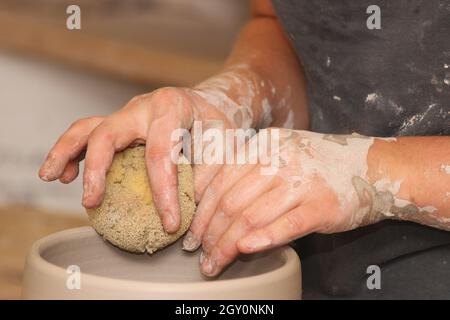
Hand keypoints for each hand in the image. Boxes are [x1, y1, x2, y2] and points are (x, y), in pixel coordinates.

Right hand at [38, 79, 259, 232]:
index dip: (163, 192)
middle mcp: (143, 106)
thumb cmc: (217, 124)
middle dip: (96, 169)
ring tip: (51, 177)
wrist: (210, 103)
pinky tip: (66, 176)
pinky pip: (90, 135)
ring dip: (65, 152)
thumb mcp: (225, 146)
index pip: (160, 153)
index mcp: (172, 106)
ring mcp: (127, 114)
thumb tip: (191, 222)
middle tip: (91, 202)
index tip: (169, 224)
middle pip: (108, 132)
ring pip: (88, 128)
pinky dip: (74, 154)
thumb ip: (209, 178)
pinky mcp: (120, 125)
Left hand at [184, 129, 384, 275]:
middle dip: (209, 232)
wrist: (371, 166)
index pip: (219, 178)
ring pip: (252, 216)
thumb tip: (211, 206)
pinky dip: (262, 239)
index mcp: (264, 144)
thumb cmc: (318, 165)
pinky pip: (286, 225)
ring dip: (227, 244)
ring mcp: (302, 181)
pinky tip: (245, 250)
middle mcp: (280, 159)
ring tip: (215, 262)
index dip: (200, 208)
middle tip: (199, 252)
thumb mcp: (280, 153)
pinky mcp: (323, 205)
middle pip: (231, 200)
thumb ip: (248, 171)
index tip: (190, 231)